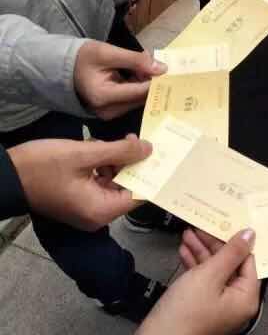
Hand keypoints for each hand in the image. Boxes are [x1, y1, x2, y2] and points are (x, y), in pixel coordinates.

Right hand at [7, 135, 149, 230]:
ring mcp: (88, 209)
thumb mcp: (84, 154)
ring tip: (118, 140)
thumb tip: (149, 149)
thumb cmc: (42, 166)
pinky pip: (100, 182)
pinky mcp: (79, 200)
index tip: (164, 155)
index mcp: (102, 210)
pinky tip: (99, 148)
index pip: (141, 195)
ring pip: (115, 182)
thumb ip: (120, 152)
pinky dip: (102, 166)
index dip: (152, 174)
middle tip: (141, 140)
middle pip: (129, 188)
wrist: (3, 175)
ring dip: (117, 162)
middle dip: (134, 164)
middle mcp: (98, 215)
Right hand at [74, 41, 166, 120]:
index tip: (173, 71)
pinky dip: (138, 86)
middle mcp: (108, 111)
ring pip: (139, 99)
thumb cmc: (82, 58)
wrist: (61, 67)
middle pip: (141, 97)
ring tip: (147, 64)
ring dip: (146, 83)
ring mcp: (109, 114)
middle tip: (162, 64)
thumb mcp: (107, 52)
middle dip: (153, 81)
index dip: (157, 80)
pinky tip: (139, 73)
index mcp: (104, 96)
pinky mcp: (111, 111)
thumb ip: (135, 60)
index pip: (139, 91)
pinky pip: (132, 100)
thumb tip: (162, 68)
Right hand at [138, 229, 259, 334]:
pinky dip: (194, 265)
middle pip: (230, 264)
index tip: (228, 223)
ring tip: (189, 234)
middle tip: (204, 227)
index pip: (249, 260)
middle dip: (214, 244)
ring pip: (214, 270)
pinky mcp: (201, 305)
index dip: (237, 240)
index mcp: (246, 297)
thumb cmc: (184, 314)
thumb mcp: (210, 275)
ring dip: (201, 251)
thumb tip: (249, 235)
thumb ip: (231, 253)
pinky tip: (185, 251)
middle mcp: (235, 302)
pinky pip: (202, 279)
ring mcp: (218, 304)